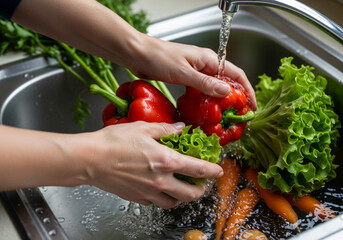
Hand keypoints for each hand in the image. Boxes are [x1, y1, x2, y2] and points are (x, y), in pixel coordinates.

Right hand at [82, 121, 223, 208]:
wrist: (90, 159)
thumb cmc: (114, 142)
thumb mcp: (143, 128)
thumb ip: (166, 129)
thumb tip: (180, 128)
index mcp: (166, 161)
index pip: (197, 169)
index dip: (212, 171)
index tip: (218, 171)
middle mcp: (160, 181)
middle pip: (190, 194)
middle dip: (200, 191)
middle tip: (201, 185)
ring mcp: (148, 192)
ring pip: (173, 202)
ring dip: (182, 197)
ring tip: (182, 188)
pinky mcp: (136, 197)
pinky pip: (155, 202)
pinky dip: (162, 198)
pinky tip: (159, 189)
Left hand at [128, 37, 256, 109]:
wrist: (138, 54)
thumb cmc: (158, 58)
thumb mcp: (184, 73)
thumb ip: (206, 84)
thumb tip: (227, 92)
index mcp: (209, 59)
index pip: (236, 74)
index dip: (247, 90)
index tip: (252, 105)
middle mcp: (205, 64)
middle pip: (227, 81)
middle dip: (236, 97)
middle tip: (238, 115)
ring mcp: (195, 71)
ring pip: (214, 86)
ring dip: (220, 100)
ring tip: (225, 116)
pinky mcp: (186, 77)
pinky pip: (201, 89)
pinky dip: (206, 99)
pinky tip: (205, 109)